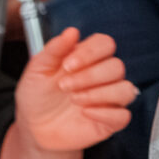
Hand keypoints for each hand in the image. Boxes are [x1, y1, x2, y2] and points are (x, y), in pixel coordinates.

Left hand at [13, 28, 136, 152]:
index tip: (68, 65)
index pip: (105, 44)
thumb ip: (54, 49)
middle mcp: (101, 77)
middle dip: (89, 76)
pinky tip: (85, 113)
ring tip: (74, 100)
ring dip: (99, 94)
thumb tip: (71, 32)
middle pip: (117, 66)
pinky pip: (123, 115)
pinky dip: (104, 113)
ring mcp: (108, 99)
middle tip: (64, 86)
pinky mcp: (110, 120)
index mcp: (86, 59)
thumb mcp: (37, 70)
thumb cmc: (37, 96)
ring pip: (126, 89)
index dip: (90, 52)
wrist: (33, 126)